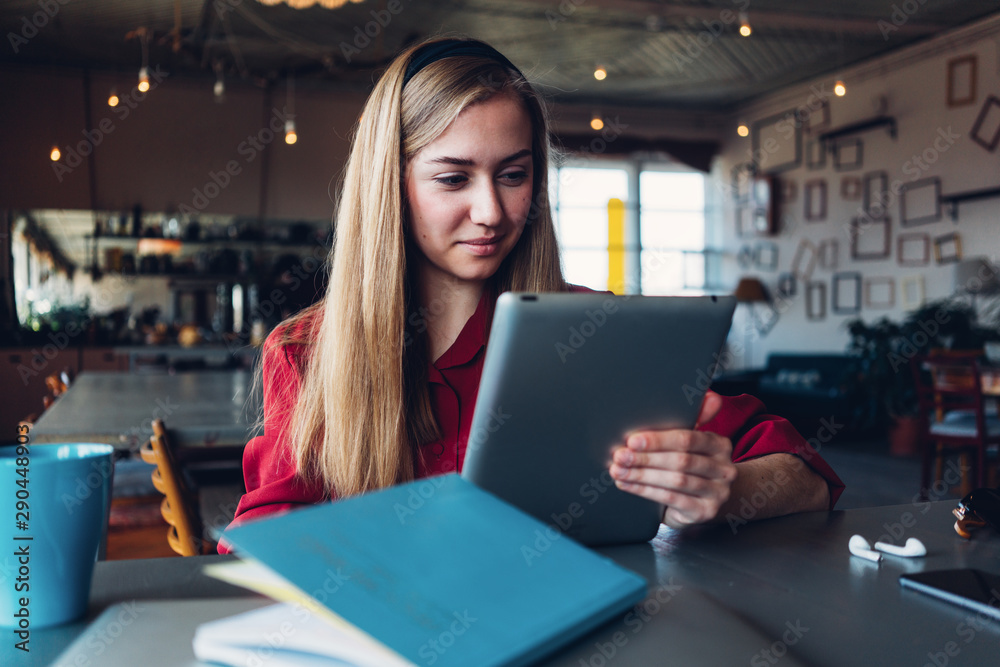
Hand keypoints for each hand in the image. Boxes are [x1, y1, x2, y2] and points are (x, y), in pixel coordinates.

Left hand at [609, 391, 736, 527]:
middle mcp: (724, 468)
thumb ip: (695, 418)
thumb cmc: (691, 464)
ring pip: (676, 481)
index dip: (658, 440)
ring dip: (642, 476)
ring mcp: (718, 492)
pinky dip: (645, 491)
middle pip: (681, 461)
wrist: (706, 499)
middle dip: (645, 458)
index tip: (632, 440)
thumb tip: (709, 396)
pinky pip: (672, 499)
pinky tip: (627, 486)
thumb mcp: (691, 441)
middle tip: (620, 456)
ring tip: (619, 471)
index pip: (688, 439)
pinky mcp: (706, 512)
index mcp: (720, 444)